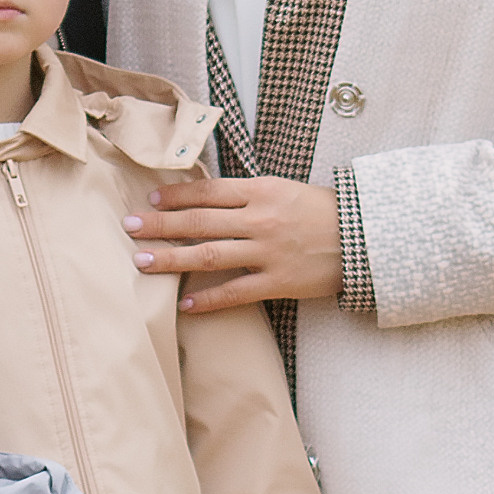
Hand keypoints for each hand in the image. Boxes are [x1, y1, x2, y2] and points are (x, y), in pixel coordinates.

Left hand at [123, 174, 341, 314]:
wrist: (363, 236)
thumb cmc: (320, 211)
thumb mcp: (283, 189)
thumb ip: (245, 195)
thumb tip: (203, 199)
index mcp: (261, 191)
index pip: (207, 191)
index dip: (176, 195)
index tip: (151, 200)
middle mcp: (260, 220)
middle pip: (199, 222)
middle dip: (160, 225)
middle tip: (130, 227)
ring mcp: (267, 253)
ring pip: (209, 255)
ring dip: (171, 259)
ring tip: (142, 261)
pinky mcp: (278, 282)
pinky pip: (235, 292)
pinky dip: (208, 299)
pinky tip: (185, 304)